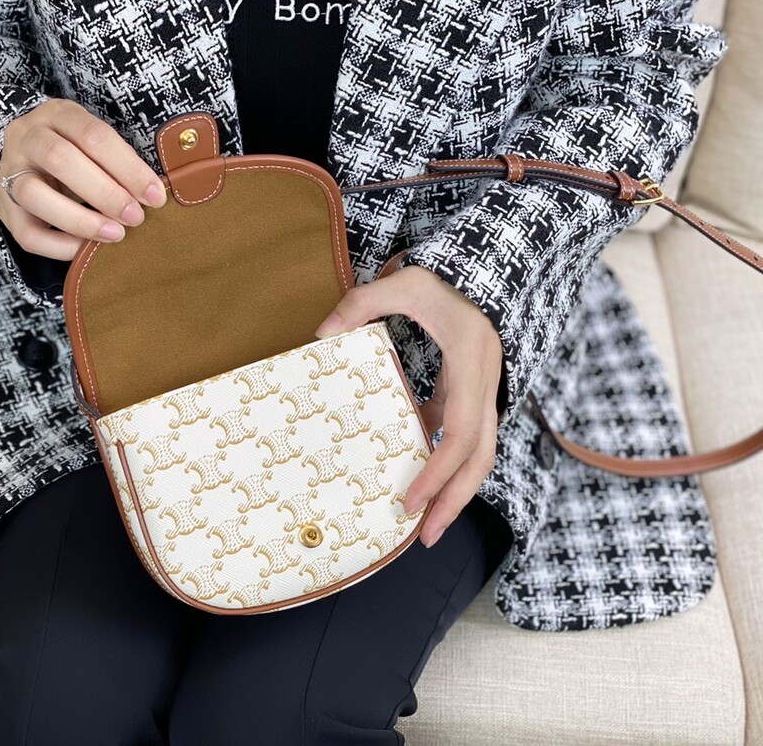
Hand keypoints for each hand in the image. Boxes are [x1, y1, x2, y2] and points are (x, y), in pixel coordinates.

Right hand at [0, 98, 167, 259]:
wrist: (27, 160)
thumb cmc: (76, 154)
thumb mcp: (94, 144)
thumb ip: (119, 162)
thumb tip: (152, 195)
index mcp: (57, 114)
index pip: (93, 135)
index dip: (127, 168)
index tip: (155, 196)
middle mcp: (27, 137)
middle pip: (61, 159)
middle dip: (106, 193)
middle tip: (136, 217)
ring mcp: (9, 171)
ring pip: (35, 195)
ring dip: (80, 220)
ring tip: (114, 235)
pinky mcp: (3, 207)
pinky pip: (27, 233)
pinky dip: (59, 246)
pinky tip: (85, 250)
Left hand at [314, 265, 503, 547]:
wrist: (488, 271)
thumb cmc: (445, 278)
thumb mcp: (405, 282)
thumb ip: (363, 302)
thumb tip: (321, 334)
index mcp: (471, 365)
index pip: (461, 434)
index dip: (439, 472)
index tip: (410, 501)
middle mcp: (484, 387)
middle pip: (480, 459)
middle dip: (455, 501)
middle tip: (425, 538)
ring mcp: (482, 393)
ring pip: (479, 455)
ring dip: (455, 491)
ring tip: (424, 523)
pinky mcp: (471, 395)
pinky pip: (464, 439)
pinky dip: (445, 464)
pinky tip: (416, 477)